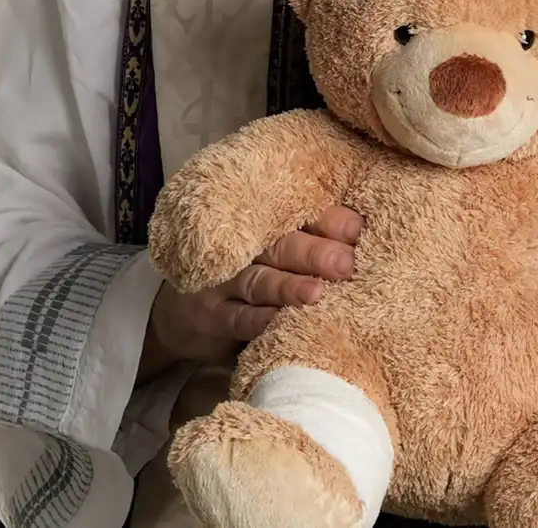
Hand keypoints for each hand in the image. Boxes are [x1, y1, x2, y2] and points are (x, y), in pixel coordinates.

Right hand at [137, 206, 362, 383]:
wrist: (174, 314)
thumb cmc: (239, 276)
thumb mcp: (265, 253)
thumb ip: (303, 241)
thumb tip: (362, 238)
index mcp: (262, 225)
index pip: (296, 215)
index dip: (327, 220)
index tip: (357, 228)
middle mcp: (243, 248)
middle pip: (280, 246)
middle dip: (315, 253)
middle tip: (346, 263)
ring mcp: (223, 283)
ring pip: (260, 281)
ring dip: (289, 287)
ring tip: (317, 293)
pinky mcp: (212, 318)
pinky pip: (239, 319)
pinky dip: (261, 321)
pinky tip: (282, 323)